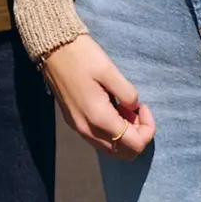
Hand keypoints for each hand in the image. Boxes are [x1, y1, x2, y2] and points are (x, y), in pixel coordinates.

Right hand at [40, 35, 155, 160]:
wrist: (53, 49)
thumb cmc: (82, 56)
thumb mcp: (109, 70)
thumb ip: (127, 93)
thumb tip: (134, 108)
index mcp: (99, 118)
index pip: (134, 144)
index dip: (148, 129)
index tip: (144, 106)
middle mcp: (88, 129)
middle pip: (123, 153)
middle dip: (138, 135)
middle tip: (137, 110)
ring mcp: (79, 128)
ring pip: (111, 148)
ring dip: (125, 135)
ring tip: (125, 109)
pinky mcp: (74, 122)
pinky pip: (99, 139)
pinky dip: (112, 132)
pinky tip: (112, 109)